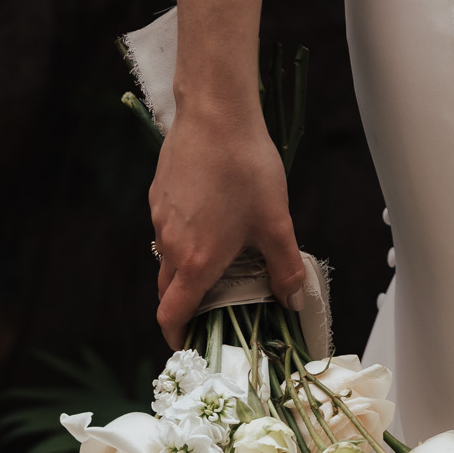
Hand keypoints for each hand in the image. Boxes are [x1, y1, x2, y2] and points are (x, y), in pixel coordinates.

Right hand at [149, 104, 305, 349]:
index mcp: (197, 262)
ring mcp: (160, 219)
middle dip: (185, 307)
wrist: (214, 110)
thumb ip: (285, 267)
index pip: (171, 314)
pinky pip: (167, 230)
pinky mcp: (158, 195)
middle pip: (168, 291)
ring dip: (186, 270)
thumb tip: (295, 300)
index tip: (190, 342)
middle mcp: (171, 245)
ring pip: (168, 259)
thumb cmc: (245, 166)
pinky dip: (183, 239)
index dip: (177, 336)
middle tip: (211, 308)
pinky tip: (210, 220)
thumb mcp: (275, 222)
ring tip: (217, 260)